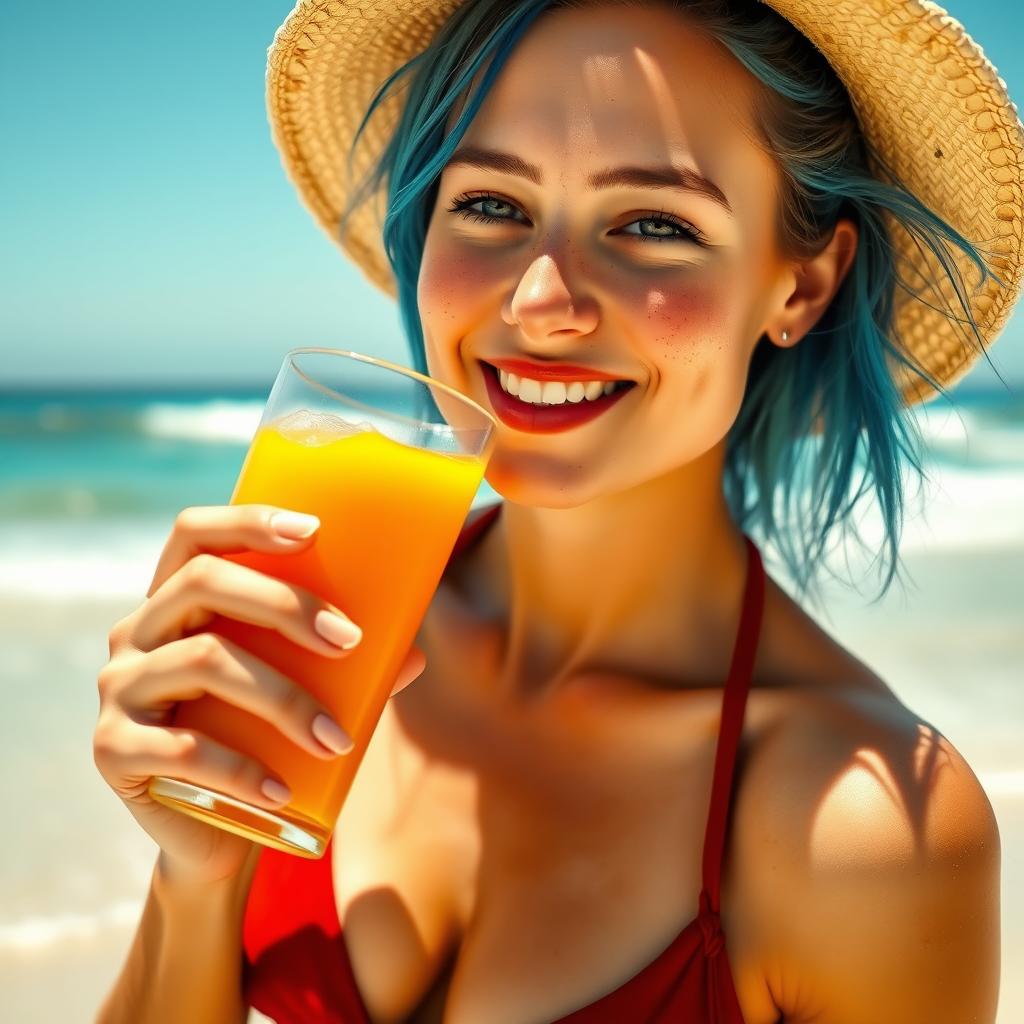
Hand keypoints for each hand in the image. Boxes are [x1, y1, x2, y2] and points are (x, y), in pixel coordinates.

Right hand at [92, 504, 427, 884]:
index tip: (315, 530)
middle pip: (203, 583)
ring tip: (336, 740)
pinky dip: (242, 770)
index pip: (194, 534)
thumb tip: (414, 656)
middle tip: (351, 640)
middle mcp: (137, 633)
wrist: (210, 833)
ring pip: (203, 661)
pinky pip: (181, 749)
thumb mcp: (298, 691)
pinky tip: (285, 791)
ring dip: (283, 698)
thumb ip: (343, 670)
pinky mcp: (111, 750)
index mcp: (176, 603)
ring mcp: (119, 689)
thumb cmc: (261, 742)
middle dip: (285, 604)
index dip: (247, 521)